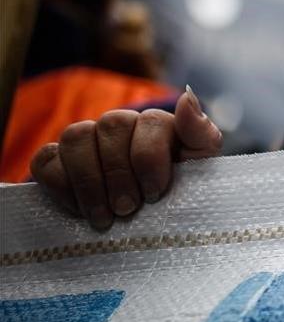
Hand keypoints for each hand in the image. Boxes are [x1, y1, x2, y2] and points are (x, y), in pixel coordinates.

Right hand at [29, 86, 222, 229]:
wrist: (146, 223)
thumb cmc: (178, 192)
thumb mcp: (200, 167)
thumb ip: (200, 134)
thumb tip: (187, 97)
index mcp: (158, 124)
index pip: (150, 121)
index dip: (149, 157)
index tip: (154, 193)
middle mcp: (121, 125)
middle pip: (112, 124)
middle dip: (119, 172)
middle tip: (127, 209)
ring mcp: (86, 138)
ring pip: (76, 137)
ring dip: (90, 182)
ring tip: (105, 217)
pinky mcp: (55, 159)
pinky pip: (45, 160)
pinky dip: (61, 188)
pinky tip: (80, 211)